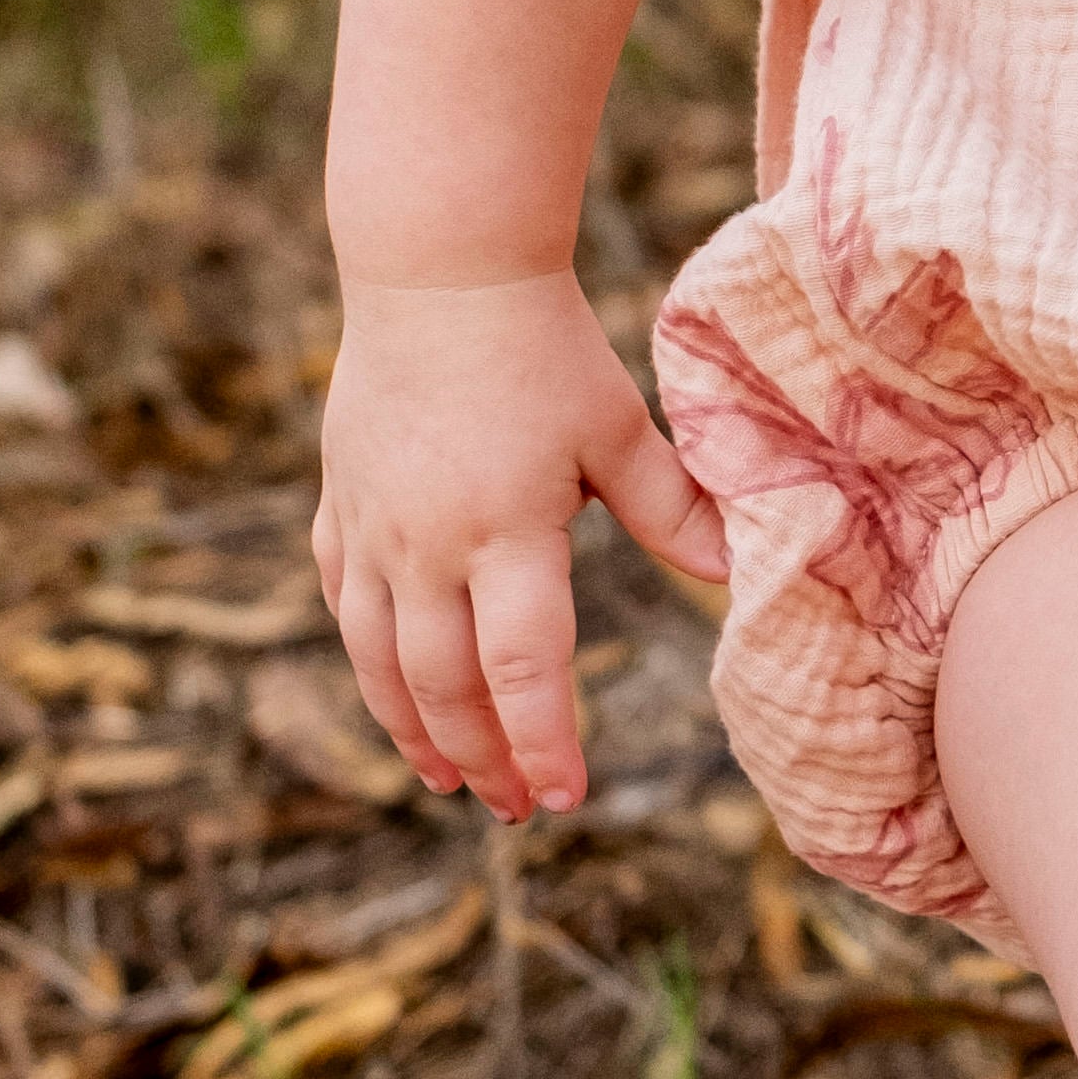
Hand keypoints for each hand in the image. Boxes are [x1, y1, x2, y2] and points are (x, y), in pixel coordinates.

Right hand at [314, 272, 724, 819]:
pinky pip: (342, 601)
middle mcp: (428, 544)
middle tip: (515, 808)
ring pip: (379, 659)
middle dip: (483, 756)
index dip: (541, 741)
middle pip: (445, 684)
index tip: (563, 798)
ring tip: (447, 778)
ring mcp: (373, 528)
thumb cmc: (543, 346)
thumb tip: (737, 577)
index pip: (523, 667)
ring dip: (413, 728)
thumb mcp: (618, 428)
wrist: (437, 271)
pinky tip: (391, 688)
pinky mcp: (340, 504)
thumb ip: (672, 509)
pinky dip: (367, 659)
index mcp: (507, 531)